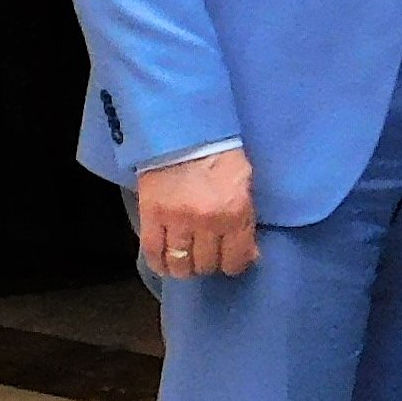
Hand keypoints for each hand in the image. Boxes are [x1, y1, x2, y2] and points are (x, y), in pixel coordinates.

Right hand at [138, 148, 259, 277]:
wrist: (183, 133)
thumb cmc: (220, 155)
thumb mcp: (245, 184)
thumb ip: (247, 220)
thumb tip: (250, 254)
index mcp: (234, 213)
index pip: (235, 259)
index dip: (234, 264)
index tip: (231, 262)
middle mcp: (206, 222)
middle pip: (207, 263)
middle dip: (210, 264)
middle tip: (208, 256)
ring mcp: (176, 221)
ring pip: (180, 263)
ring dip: (185, 267)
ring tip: (187, 262)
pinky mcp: (151, 216)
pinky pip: (153, 251)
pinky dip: (159, 263)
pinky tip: (165, 265)